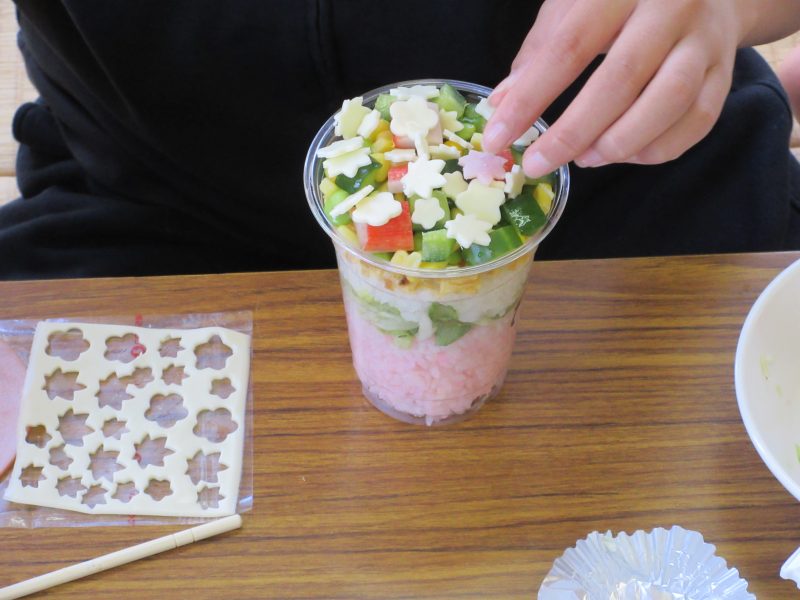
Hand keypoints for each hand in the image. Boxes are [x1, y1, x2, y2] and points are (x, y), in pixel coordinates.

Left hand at [482, 0, 747, 176]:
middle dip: (572, 133)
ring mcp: (705, 40)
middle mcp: (671, 6)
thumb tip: (502, 104)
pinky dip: (656, 149)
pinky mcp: (726, 72)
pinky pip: (697, 121)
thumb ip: (539, 52)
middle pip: (622, 78)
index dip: (530, 97)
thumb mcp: (573, 7)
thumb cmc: (621, 0)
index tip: (497, 137)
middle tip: (537, 163)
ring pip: (668, 102)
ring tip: (583, 160)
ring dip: (619, 144)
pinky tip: (624, 156)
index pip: (569, 46)